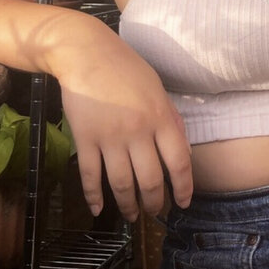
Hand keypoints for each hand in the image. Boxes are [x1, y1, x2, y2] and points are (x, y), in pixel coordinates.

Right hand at [51, 19, 192, 221]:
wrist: (86, 53)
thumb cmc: (126, 68)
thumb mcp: (157, 88)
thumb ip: (172, 120)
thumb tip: (184, 152)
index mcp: (160, 117)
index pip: (179, 161)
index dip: (184, 187)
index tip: (183, 202)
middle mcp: (137, 131)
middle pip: (150, 179)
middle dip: (155, 202)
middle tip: (156, 212)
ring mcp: (109, 137)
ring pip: (122, 183)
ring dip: (128, 205)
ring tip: (132, 215)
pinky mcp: (84, 139)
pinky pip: (90, 175)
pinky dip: (94, 196)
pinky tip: (98, 209)